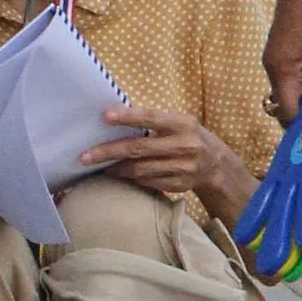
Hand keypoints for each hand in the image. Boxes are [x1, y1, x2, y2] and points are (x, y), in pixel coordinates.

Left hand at [82, 103, 254, 224]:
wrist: (217, 165)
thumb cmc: (189, 137)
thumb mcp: (179, 123)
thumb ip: (155, 121)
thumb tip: (116, 116)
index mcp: (184, 124)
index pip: (152, 118)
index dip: (128, 117)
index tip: (104, 116)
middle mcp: (186, 145)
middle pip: (139, 149)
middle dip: (109, 152)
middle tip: (85, 156)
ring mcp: (183, 168)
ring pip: (140, 169)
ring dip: (116, 168)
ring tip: (98, 166)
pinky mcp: (178, 185)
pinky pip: (147, 182)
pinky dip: (130, 178)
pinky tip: (118, 174)